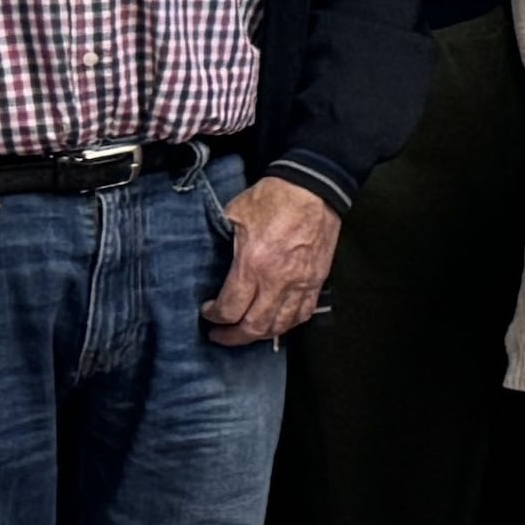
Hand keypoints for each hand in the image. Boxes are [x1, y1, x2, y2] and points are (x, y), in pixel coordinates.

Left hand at [203, 176, 342, 345]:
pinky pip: (303, 313)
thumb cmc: (275, 198)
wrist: (314, 188)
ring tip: (247, 332)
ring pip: (280, 326)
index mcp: (253, 264)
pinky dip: (287, 324)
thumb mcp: (234, 215)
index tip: (207, 311)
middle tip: (220, 334)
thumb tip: (214, 257)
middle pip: (253, 326)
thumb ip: (223, 242)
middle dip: (232, 336)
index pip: (230, 309)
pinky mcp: (317, 280)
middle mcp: (277, 280)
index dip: (214, 316)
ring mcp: (301, 283)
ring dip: (259, 334)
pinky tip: (277, 322)